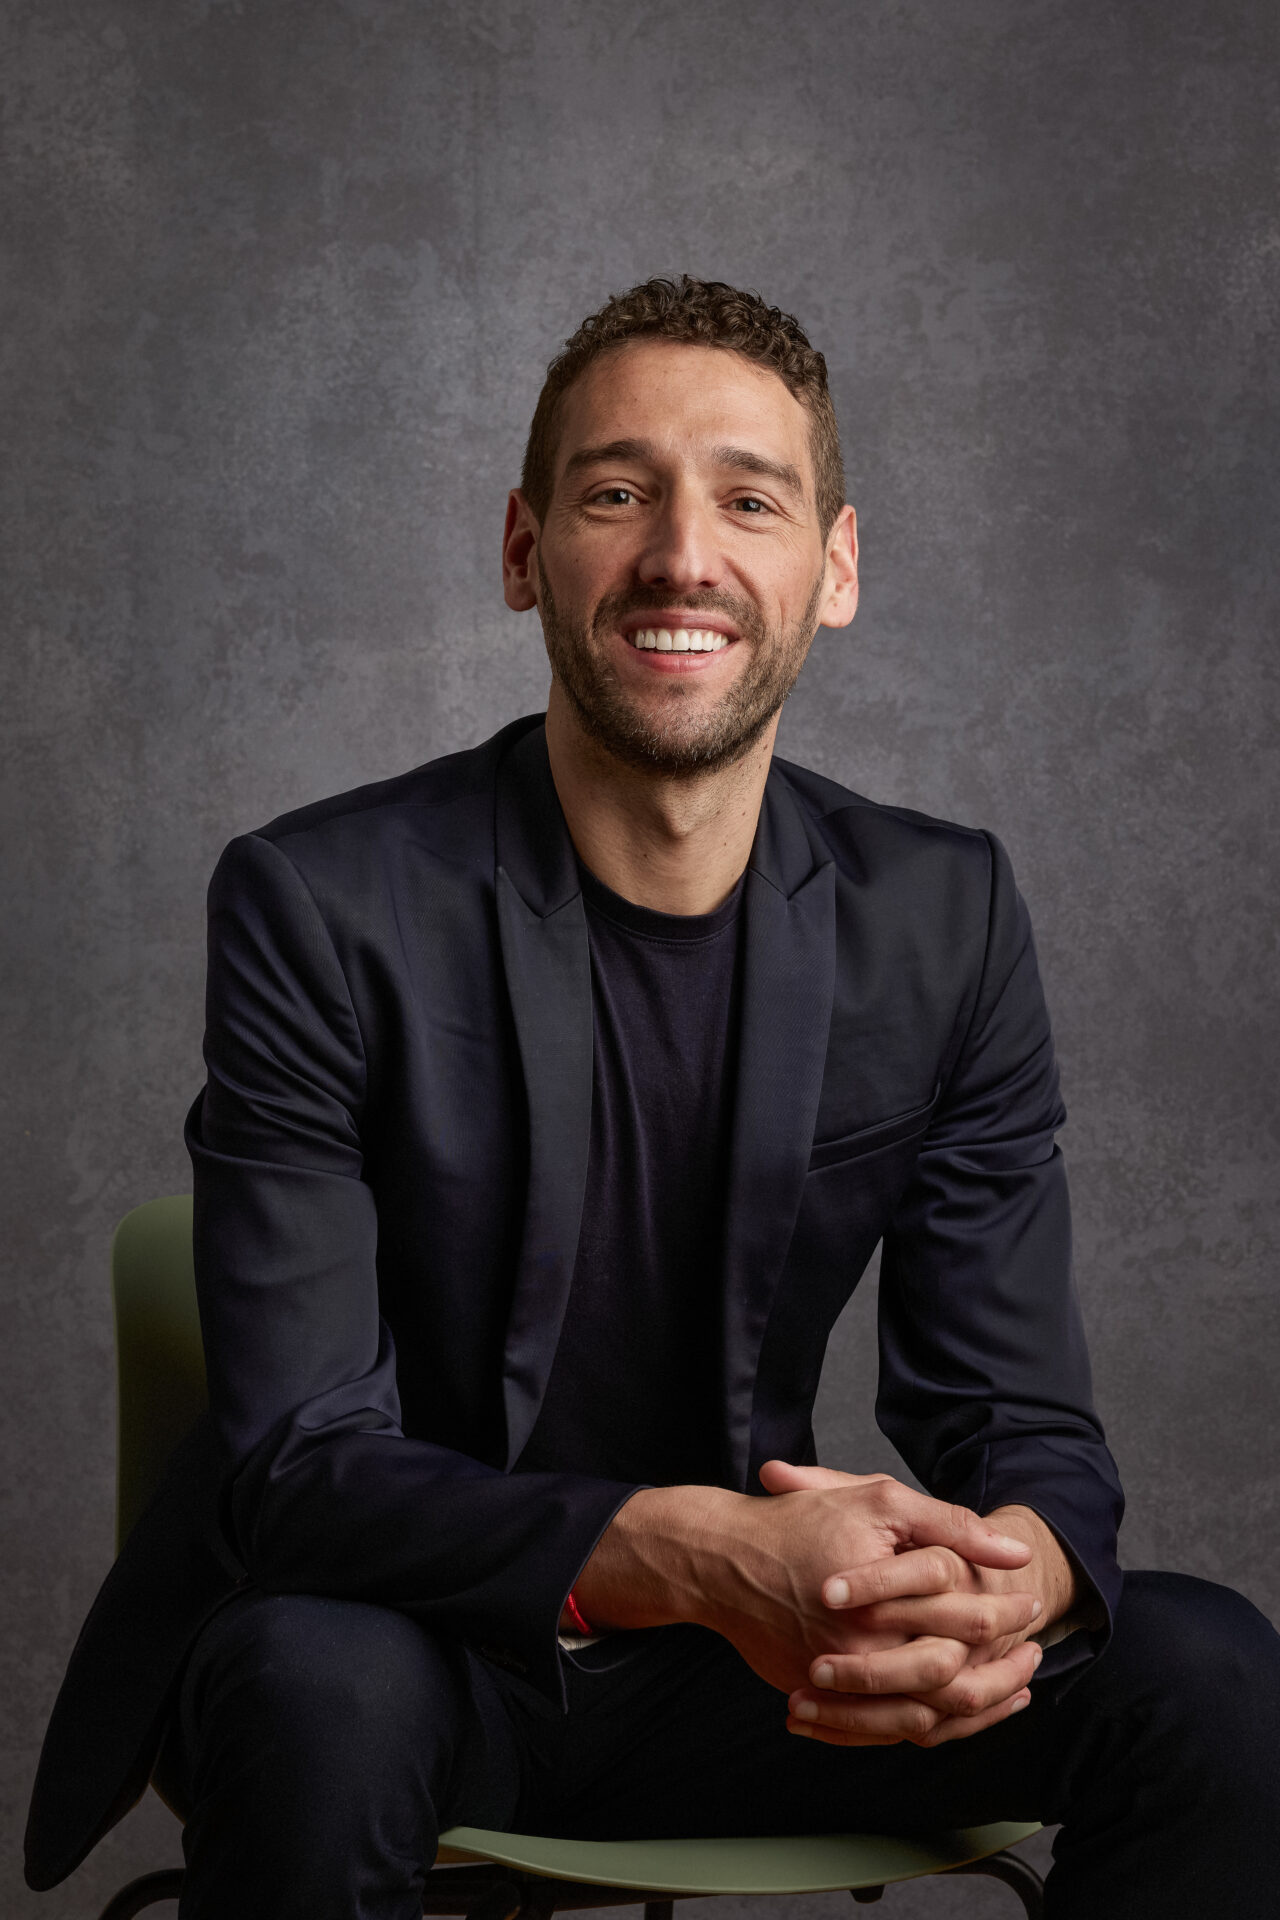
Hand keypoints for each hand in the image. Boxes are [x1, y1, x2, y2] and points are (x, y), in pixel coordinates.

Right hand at [571, 1470, 1042, 1748]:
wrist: (722, 1561)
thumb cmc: (800, 1523)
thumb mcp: (878, 1501)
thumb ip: (949, 1524)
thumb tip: (1016, 1552)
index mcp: (886, 1599)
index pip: (969, 1618)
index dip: (1007, 1614)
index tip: (1030, 1606)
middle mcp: (864, 1649)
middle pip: (955, 1677)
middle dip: (1003, 1668)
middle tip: (1030, 1652)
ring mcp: (841, 1682)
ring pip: (926, 1718)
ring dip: (977, 1707)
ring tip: (1010, 1689)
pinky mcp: (821, 1699)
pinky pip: (884, 1732)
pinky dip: (928, 1725)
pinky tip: (955, 1709)